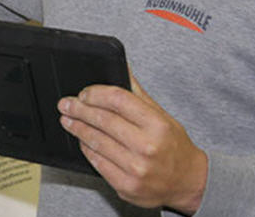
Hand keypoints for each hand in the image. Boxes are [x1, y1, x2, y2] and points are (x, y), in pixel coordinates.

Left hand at [57, 73, 207, 214]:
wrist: (188, 182)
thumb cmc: (174, 147)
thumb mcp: (163, 117)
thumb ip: (138, 95)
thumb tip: (121, 68)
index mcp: (157, 125)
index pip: (118, 100)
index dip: (96, 94)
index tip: (84, 93)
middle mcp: (147, 147)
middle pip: (103, 121)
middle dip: (79, 110)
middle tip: (66, 104)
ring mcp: (136, 168)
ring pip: (96, 142)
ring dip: (78, 128)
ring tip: (68, 120)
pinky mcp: (126, 185)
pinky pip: (97, 163)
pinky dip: (86, 149)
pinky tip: (82, 140)